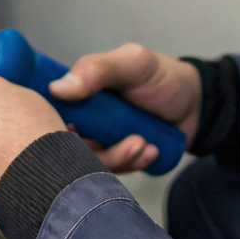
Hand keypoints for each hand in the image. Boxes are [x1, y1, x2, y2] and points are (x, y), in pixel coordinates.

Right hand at [49, 44, 201, 172]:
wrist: (194, 106)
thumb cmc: (161, 78)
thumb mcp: (134, 64)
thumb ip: (98, 70)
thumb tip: (58, 89)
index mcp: (74, 92)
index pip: (45, 113)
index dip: (53, 126)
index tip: (78, 131)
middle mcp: (78, 119)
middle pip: (62, 146)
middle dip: (96, 150)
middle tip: (131, 141)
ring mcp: (95, 142)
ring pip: (85, 164)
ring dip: (119, 158)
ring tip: (144, 143)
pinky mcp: (112, 161)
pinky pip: (108, 174)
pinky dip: (131, 165)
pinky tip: (151, 150)